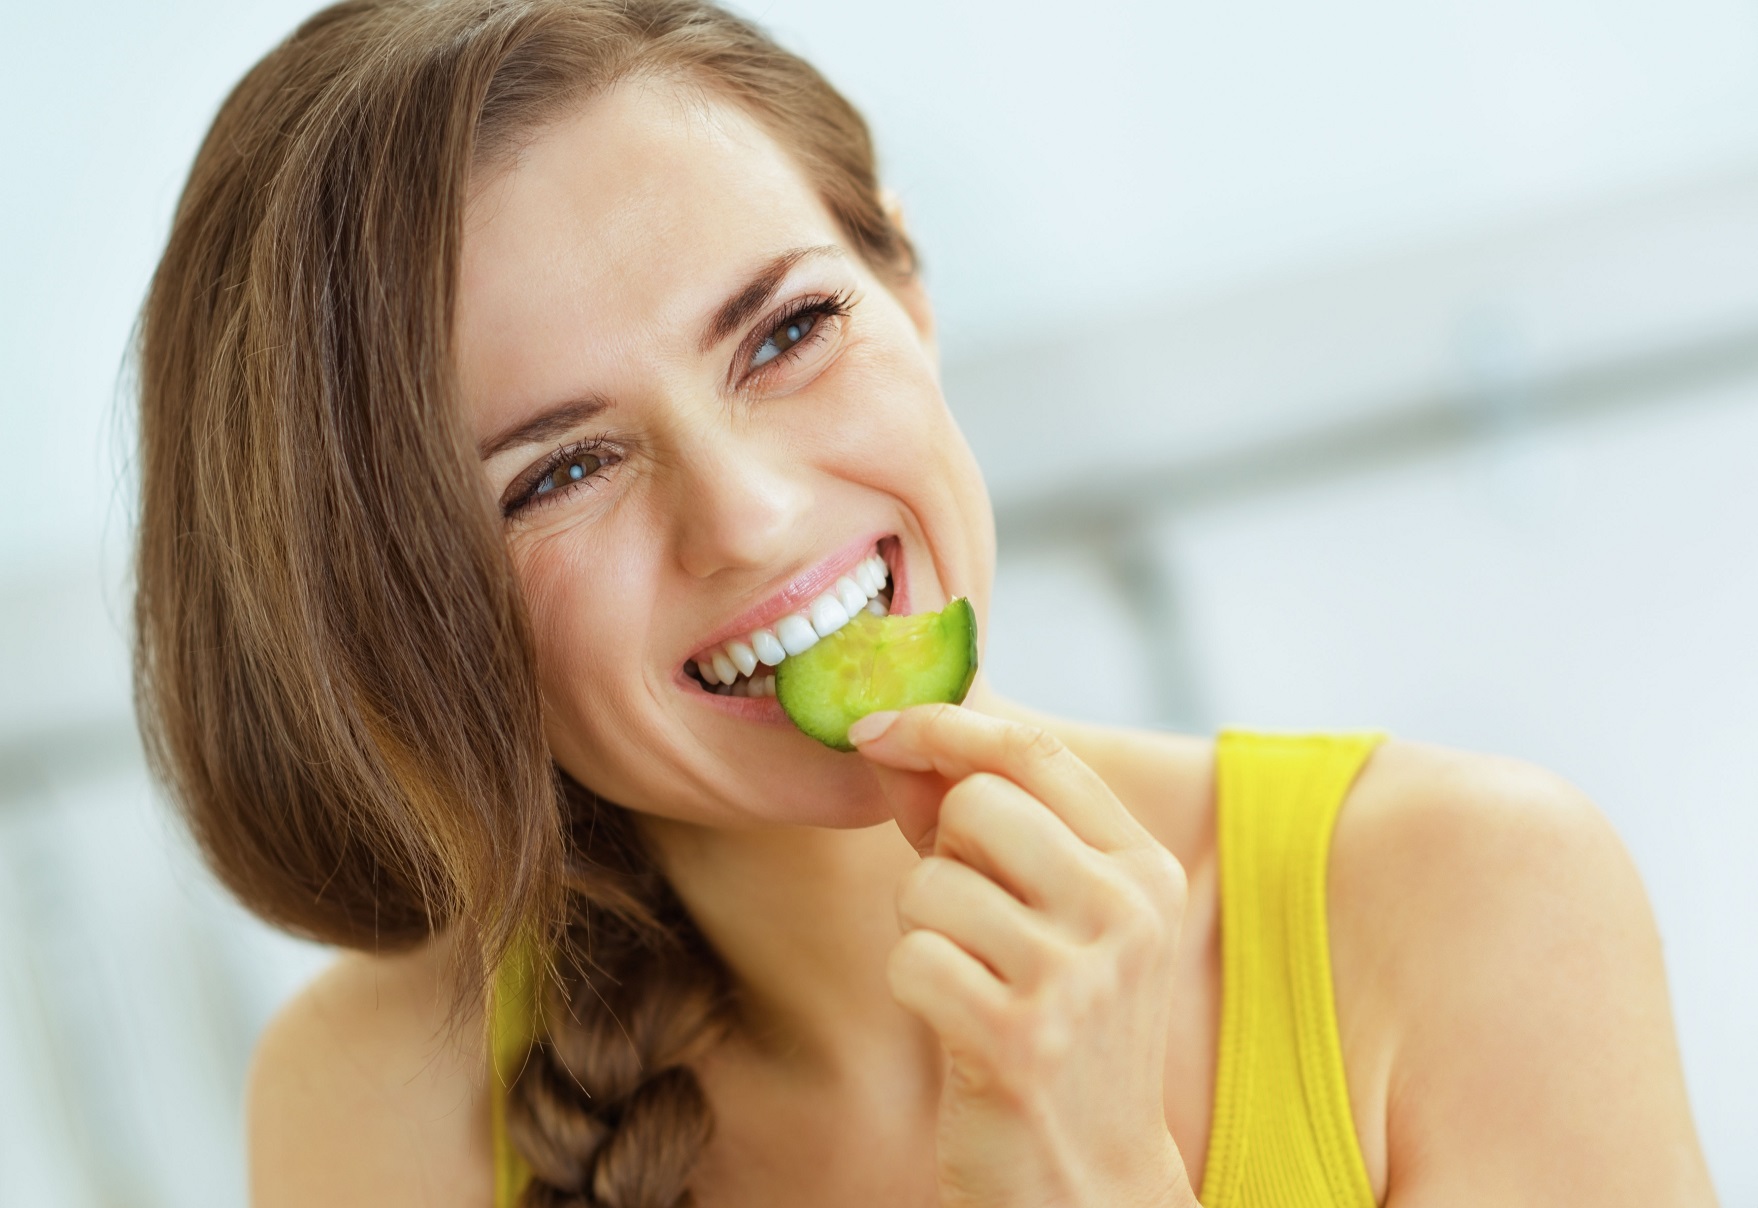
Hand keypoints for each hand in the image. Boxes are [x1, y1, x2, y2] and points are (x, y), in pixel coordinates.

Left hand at [850, 705, 1199, 1207]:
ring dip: (924, 929)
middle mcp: (1125, 912)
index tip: (881, 730)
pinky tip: (957, 1022)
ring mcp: (1077, 977)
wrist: (1089, 1181)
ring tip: (972, 980)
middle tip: (971, 919)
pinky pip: (911, 958)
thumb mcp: (1049, 916)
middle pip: (974, 804)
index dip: (946, 727)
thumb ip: (979, 824)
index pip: (1037, 754)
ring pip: (930, 884)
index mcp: (1144, 869)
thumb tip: (890, 738)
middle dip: (941, 853)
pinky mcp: (1019, 1039)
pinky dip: (912, 984)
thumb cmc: (1056, 1030)